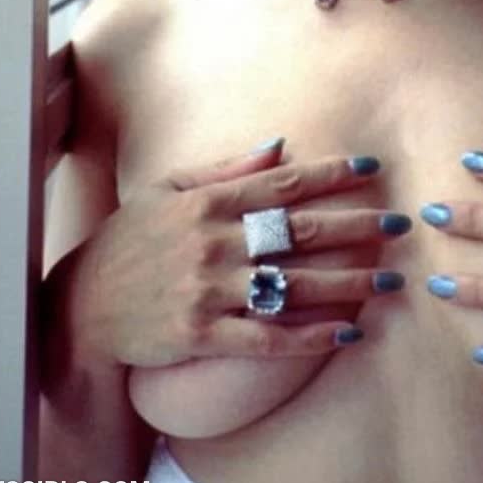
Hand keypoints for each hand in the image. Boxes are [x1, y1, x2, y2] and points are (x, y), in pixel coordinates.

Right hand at [71, 144, 406, 368]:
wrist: (82, 306)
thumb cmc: (129, 241)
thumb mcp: (167, 189)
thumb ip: (225, 168)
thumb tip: (278, 144)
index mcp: (207, 202)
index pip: (283, 183)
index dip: (331, 174)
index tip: (373, 169)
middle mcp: (213, 242)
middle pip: (300, 231)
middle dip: (356, 227)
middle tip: (400, 226)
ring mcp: (208, 291)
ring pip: (293, 285)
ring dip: (347, 283)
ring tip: (389, 281)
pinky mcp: (203, 335)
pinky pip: (266, 338)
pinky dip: (309, 336)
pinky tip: (346, 332)